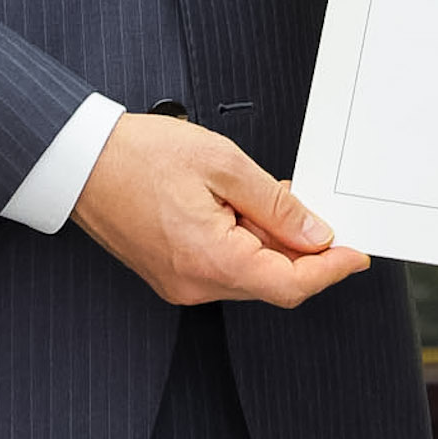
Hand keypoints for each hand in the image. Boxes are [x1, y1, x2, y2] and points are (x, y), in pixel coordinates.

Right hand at [72, 113, 368, 308]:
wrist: (80, 161)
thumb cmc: (139, 155)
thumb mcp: (223, 163)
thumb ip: (276, 204)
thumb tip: (316, 234)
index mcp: (210, 259)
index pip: (290, 284)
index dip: (331, 270)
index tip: (357, 253)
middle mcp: (194, 283)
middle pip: (273, 281)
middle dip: (301, 247)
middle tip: (307, 201)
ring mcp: (181, 283)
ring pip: (250, 274)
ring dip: (270, 240)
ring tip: (261, 192)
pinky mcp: (173, 274)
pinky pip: (225, 267)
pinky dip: (244, 241)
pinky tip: (239, 206)